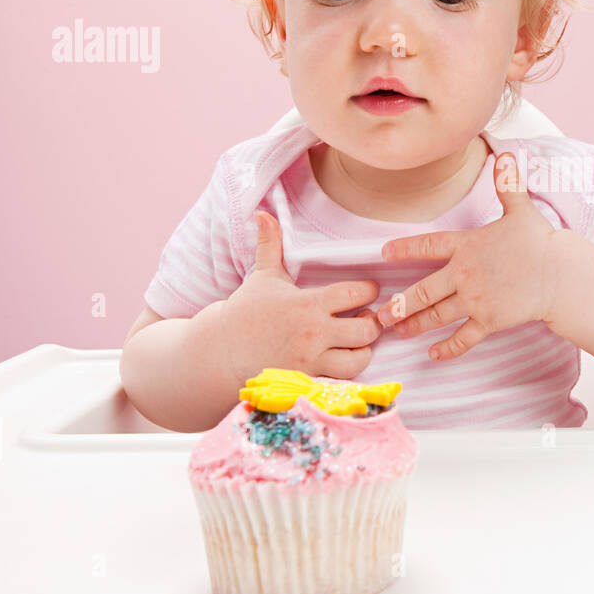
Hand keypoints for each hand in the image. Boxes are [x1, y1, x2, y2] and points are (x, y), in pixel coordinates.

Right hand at [216, 210, 382, 380]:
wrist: (220, 352)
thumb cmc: (245, 312)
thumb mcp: (262, 276)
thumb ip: (270, 245)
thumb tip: (263, 213)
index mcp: (307, 303)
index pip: (356, 293)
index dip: (368, 291)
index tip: (366, 291)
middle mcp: (313, 333)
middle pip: (366, 328)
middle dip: (373, 321)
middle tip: (366, 317)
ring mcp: (311, 360)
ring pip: (359, 358)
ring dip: (364, 349)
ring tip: (357, 340)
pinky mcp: (308, 380)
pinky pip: (342, 379)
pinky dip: (349, 370)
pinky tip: (343, 358)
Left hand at [376, 151, 557, 360]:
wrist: (562, 275)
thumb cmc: (541, 242)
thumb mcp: (521, 209)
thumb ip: (507, 184)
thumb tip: (506, 155)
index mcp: (467, 246)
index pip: (428, 246)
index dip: (404, 249)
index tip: (384, 253)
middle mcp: (465, 274)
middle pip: (423, 291)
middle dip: (399, 305)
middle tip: (380, 315)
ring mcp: (476, 300)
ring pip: (436, 316)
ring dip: (415, 325)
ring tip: (398, 331)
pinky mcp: (490, 321)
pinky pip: (463, 338)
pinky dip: (448, 348)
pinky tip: (434, 354)